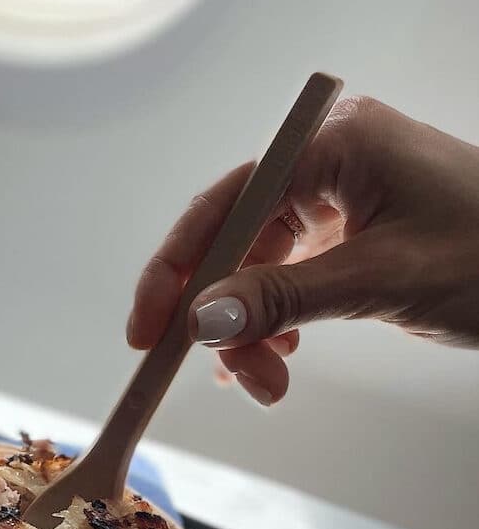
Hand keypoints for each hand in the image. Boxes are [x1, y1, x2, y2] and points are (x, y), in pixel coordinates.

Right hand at [126, 96, 478, 404]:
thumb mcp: (381, 280)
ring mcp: (340, 196)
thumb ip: (281, 297)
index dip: (176, 272)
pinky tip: (281, 357)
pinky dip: (276, 323)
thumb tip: (199, 321)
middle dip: (222, 316)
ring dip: (251, 330)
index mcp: (333, 146)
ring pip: (258, 267)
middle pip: (235, 241)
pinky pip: (288, 277)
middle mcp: (328, 162)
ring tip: (267, 383)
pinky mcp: (351, 232)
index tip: (147, 333)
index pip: (225, 205)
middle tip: (224, 376)